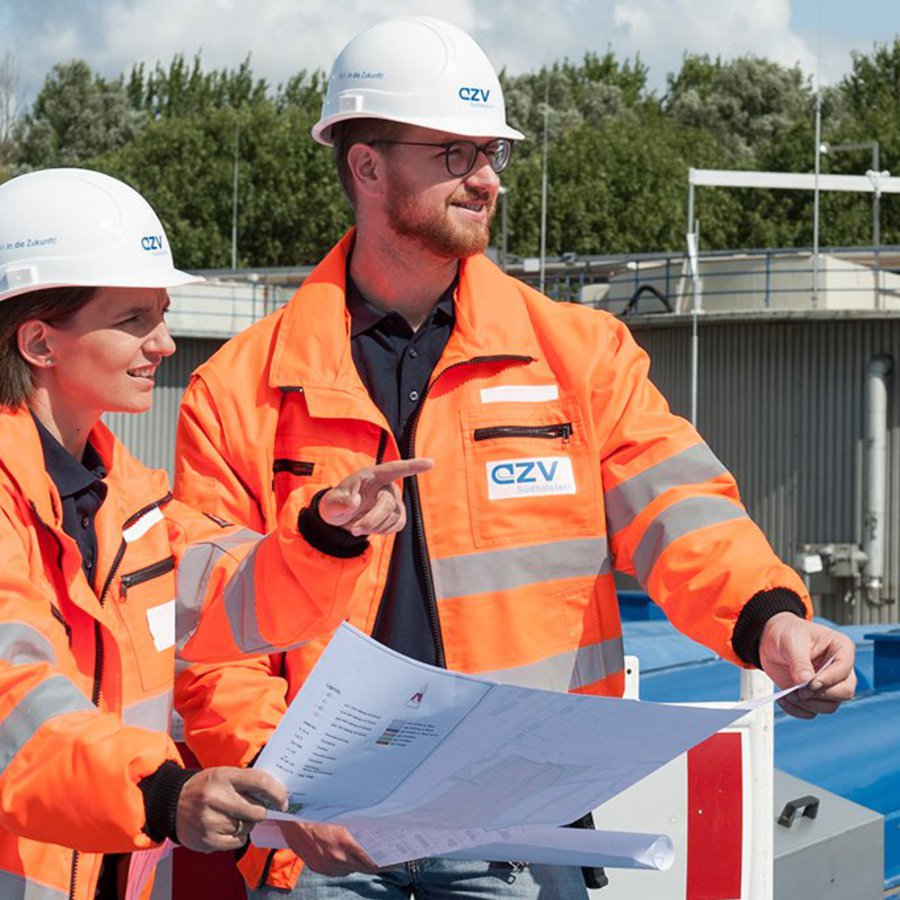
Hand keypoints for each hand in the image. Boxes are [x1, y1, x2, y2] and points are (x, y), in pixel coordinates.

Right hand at [175, 767, 286, 852]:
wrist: (172, 803)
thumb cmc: (206, 786)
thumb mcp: (223, 774)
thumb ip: (247, 781)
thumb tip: (276, 793)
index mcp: (223, 777)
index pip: (259, 781)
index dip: (277, 792)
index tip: (284, 801)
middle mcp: (216, 799)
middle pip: (257, 811)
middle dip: (260, 811)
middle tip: (254, 808)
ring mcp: (210, 821)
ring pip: (248, 827)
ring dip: (247, 823)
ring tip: (233, 816)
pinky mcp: (207, 840)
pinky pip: (238, 842)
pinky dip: (237, 836)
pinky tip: (226, 827)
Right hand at [279, 820, 378, 875]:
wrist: (289, 817)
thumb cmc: (315, 810)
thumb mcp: (339, 815)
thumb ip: (354, 829)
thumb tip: (371, 832)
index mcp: (344, 842)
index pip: (370, 863)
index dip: (383, 864)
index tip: (393, 861)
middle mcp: (336, 858)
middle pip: (361, 868)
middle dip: (372, 864)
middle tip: (383, 857)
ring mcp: (325, 865)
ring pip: (349, 871)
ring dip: (356, 864)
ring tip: (364, 854)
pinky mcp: (316, 867)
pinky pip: (336, 871)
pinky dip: (343, 865)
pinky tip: (345, 856)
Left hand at [319, 458, 433, 536]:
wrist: (341, 518)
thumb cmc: (336, 505)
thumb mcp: (330, 504)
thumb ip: (339, 502)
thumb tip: (354, 501)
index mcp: (372, 475)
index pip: (394, 469)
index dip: (412, 466)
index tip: (430, 463)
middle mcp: (386, 486)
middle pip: (388, 502)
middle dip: (372, 519)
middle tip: (354, 530)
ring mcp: (394, 501)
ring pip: (393, 516)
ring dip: (374, 527)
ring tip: (356, 528)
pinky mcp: (397, 515)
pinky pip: (397, 525)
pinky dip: (383, 531)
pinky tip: (372, 528)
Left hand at [758, 612, 856, 718]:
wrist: (771, 640)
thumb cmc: (786, 633)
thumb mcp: (791, 642)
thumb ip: (800, 662)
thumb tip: (805, 684)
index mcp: (841, 648)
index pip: (844, 670)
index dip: (829, 680)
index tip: (810, 684)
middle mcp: (840, 670)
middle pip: (844, 692)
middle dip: (819, 696)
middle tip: (798, 692)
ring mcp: (828, 685)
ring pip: (830, 706)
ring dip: (808, 705)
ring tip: (788, 694)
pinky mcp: (814, 696)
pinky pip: (812, 712)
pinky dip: (798, 710)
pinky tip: (784, 699)